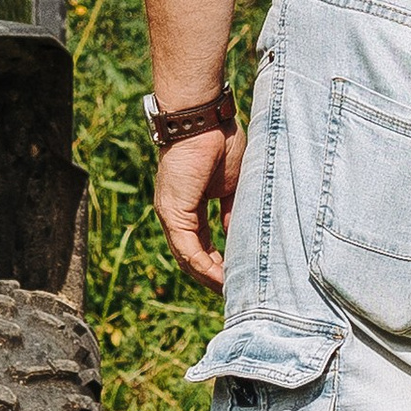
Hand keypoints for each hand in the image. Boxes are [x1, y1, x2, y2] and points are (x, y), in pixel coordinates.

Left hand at [153, 120, 243, 293]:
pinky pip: (187, 248)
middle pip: (191, 256)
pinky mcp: (174, 211)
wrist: (204, 118)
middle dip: (212, 277)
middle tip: (235, 292)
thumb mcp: (231, 185)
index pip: (200, 243)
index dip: (217, 263)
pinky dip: (204, 266)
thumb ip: (231, 211)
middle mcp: (174, 213)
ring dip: (209, 278)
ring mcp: (171, 213)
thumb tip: (238, 236)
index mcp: (187, 206)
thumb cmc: (219, 141)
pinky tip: (221, 279)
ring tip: (231, 292)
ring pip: (187, 258)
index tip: (236, 276)